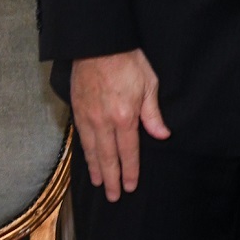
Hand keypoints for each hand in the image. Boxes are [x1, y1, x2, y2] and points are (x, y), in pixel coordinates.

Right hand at [70, 49, 170, 201]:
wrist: (98, 43)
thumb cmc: (127, 59)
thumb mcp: (149, 83)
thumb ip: (152, 113)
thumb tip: (162, 134)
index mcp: (124, 117)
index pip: (128, 152)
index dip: (129, 172)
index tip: (130, 187)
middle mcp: (104, 121)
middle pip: (107, 157)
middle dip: (111, 179)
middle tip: (112, 197)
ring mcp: (88, 116)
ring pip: (91, 150)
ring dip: (96, 169)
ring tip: (99, 183)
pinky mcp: (77, 109)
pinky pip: (80, 137)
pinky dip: (84, 152)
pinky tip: (87, 158)